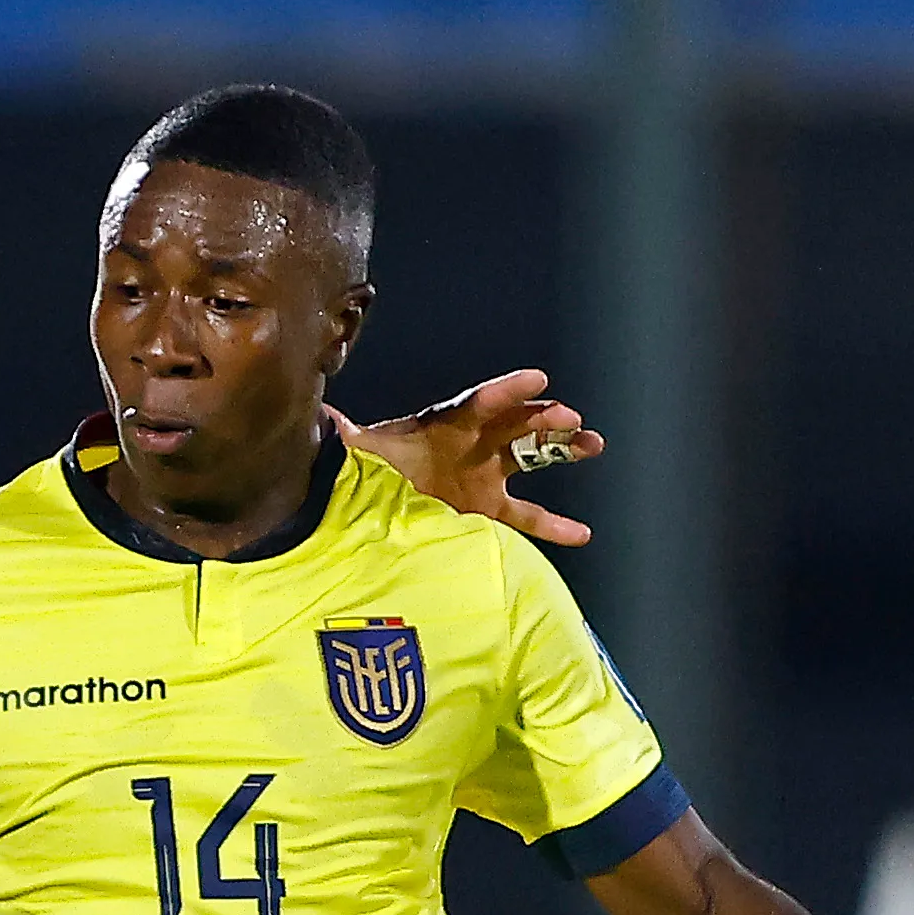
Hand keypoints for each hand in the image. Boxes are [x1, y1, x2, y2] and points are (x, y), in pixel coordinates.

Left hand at [337, 369, 602, 546]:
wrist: (363, 505)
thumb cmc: (362, 470)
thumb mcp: (353, 451)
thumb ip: (343, 434)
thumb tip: (320, 415)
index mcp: (444, 425)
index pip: (479, 403)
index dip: (506, 391)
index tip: (535, 379)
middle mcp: (471, 444)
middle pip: (515, 424)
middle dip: (544, 418)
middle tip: (570, 419)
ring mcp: (484, 475)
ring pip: (534, 457)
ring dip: (563, 448)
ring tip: (593, 443)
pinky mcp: (487, 509)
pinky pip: (527, 518)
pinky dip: (555, 526)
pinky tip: (582, 534)